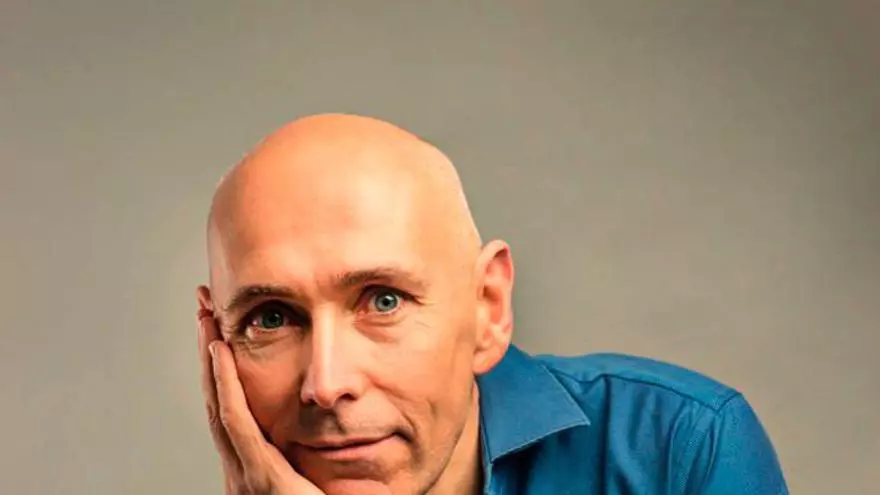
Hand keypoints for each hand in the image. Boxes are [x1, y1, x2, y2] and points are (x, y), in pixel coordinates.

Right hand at [197, 294, 323, 494]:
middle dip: (208, 351)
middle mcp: (242, 471)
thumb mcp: (320, 481)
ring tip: (206, 316)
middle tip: (204, 307)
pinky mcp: (263, 482)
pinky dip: (225, 386)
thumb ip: (314, 455)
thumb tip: (333, 418)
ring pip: (220, 403)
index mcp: (255, 470)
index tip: (219, 328)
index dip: (221, 368)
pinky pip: (237, 424)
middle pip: (217, 399)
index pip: (230, 409)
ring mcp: (247, 477)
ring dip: (211, 356)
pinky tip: (220, 352)